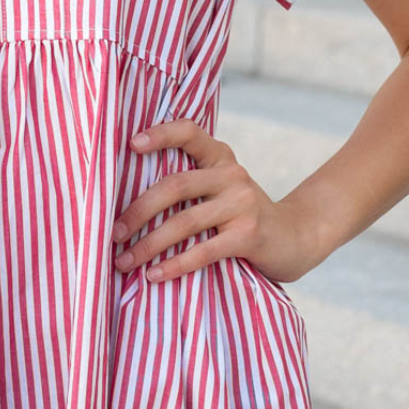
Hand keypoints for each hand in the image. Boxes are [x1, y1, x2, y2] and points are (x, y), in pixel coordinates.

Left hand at [111, 119, 316, 284]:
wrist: (297, 238)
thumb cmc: (242, 216)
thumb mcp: (221, 190)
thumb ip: (190, 186)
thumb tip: (125, 205)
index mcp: (219, 157)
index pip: (189, 133)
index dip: (160, 134)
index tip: (130, 144)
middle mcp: (231, 174)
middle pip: (175, 186)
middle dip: (138, 211)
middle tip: (112, 233)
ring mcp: (243, 203)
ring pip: (184, 222)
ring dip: (148, 244)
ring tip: (123, 261)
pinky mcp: (249, 235)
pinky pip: (204, 251)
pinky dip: (175, 265)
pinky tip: (154, 276)